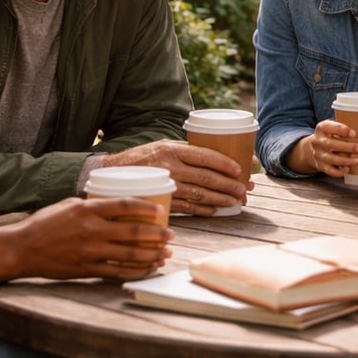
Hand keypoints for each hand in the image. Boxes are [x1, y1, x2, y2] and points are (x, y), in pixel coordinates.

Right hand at [8, 196, 172, 280]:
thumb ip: (93, 205)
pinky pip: (117, 271)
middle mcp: (91, 231)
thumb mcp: (69, 205)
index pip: (124, 206)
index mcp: (87, 210)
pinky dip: (136, 271)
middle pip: (132, 232)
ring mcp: (90, 252)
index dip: (146, 208)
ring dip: (151, 255)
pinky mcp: (87, 269)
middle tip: (171, 235)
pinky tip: (148, 268)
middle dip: (156, 234)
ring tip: (166, 253)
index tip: (161, 211)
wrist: (22, 249)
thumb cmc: (45, 223)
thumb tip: (117, 203)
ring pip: (129, 254)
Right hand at [103, 139, 251, 215]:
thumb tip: (218, 157)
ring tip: (235, 201)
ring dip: (220, 199)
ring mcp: (165, 186)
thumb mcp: (163, 146)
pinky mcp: (161, 201)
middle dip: (228, 185)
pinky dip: (203, 210)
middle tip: (244, 190)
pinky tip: (215, 211)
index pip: (204, 155)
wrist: (113, 173)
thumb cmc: (144, 157)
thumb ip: (186, 152)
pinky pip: (186, 208)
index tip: (240, 170)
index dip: (224, 163)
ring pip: (199, 194)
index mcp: (172, 149)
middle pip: (206, 177)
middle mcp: (169, 167)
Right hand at [293, 118, 357, 177]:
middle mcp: (317, 141)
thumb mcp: (334, 127)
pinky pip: (330, 171)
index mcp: (322, 128)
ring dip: (346, 160)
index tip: (354, 133)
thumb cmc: (331, 135)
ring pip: (331, 159)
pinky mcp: (320, 166)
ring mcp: (318, 154)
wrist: (316, 147)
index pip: (330, 127)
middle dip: (347, 147)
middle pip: (330, 144)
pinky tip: (348, 169)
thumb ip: (345, 129)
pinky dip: (339, 172)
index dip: (342, 130)